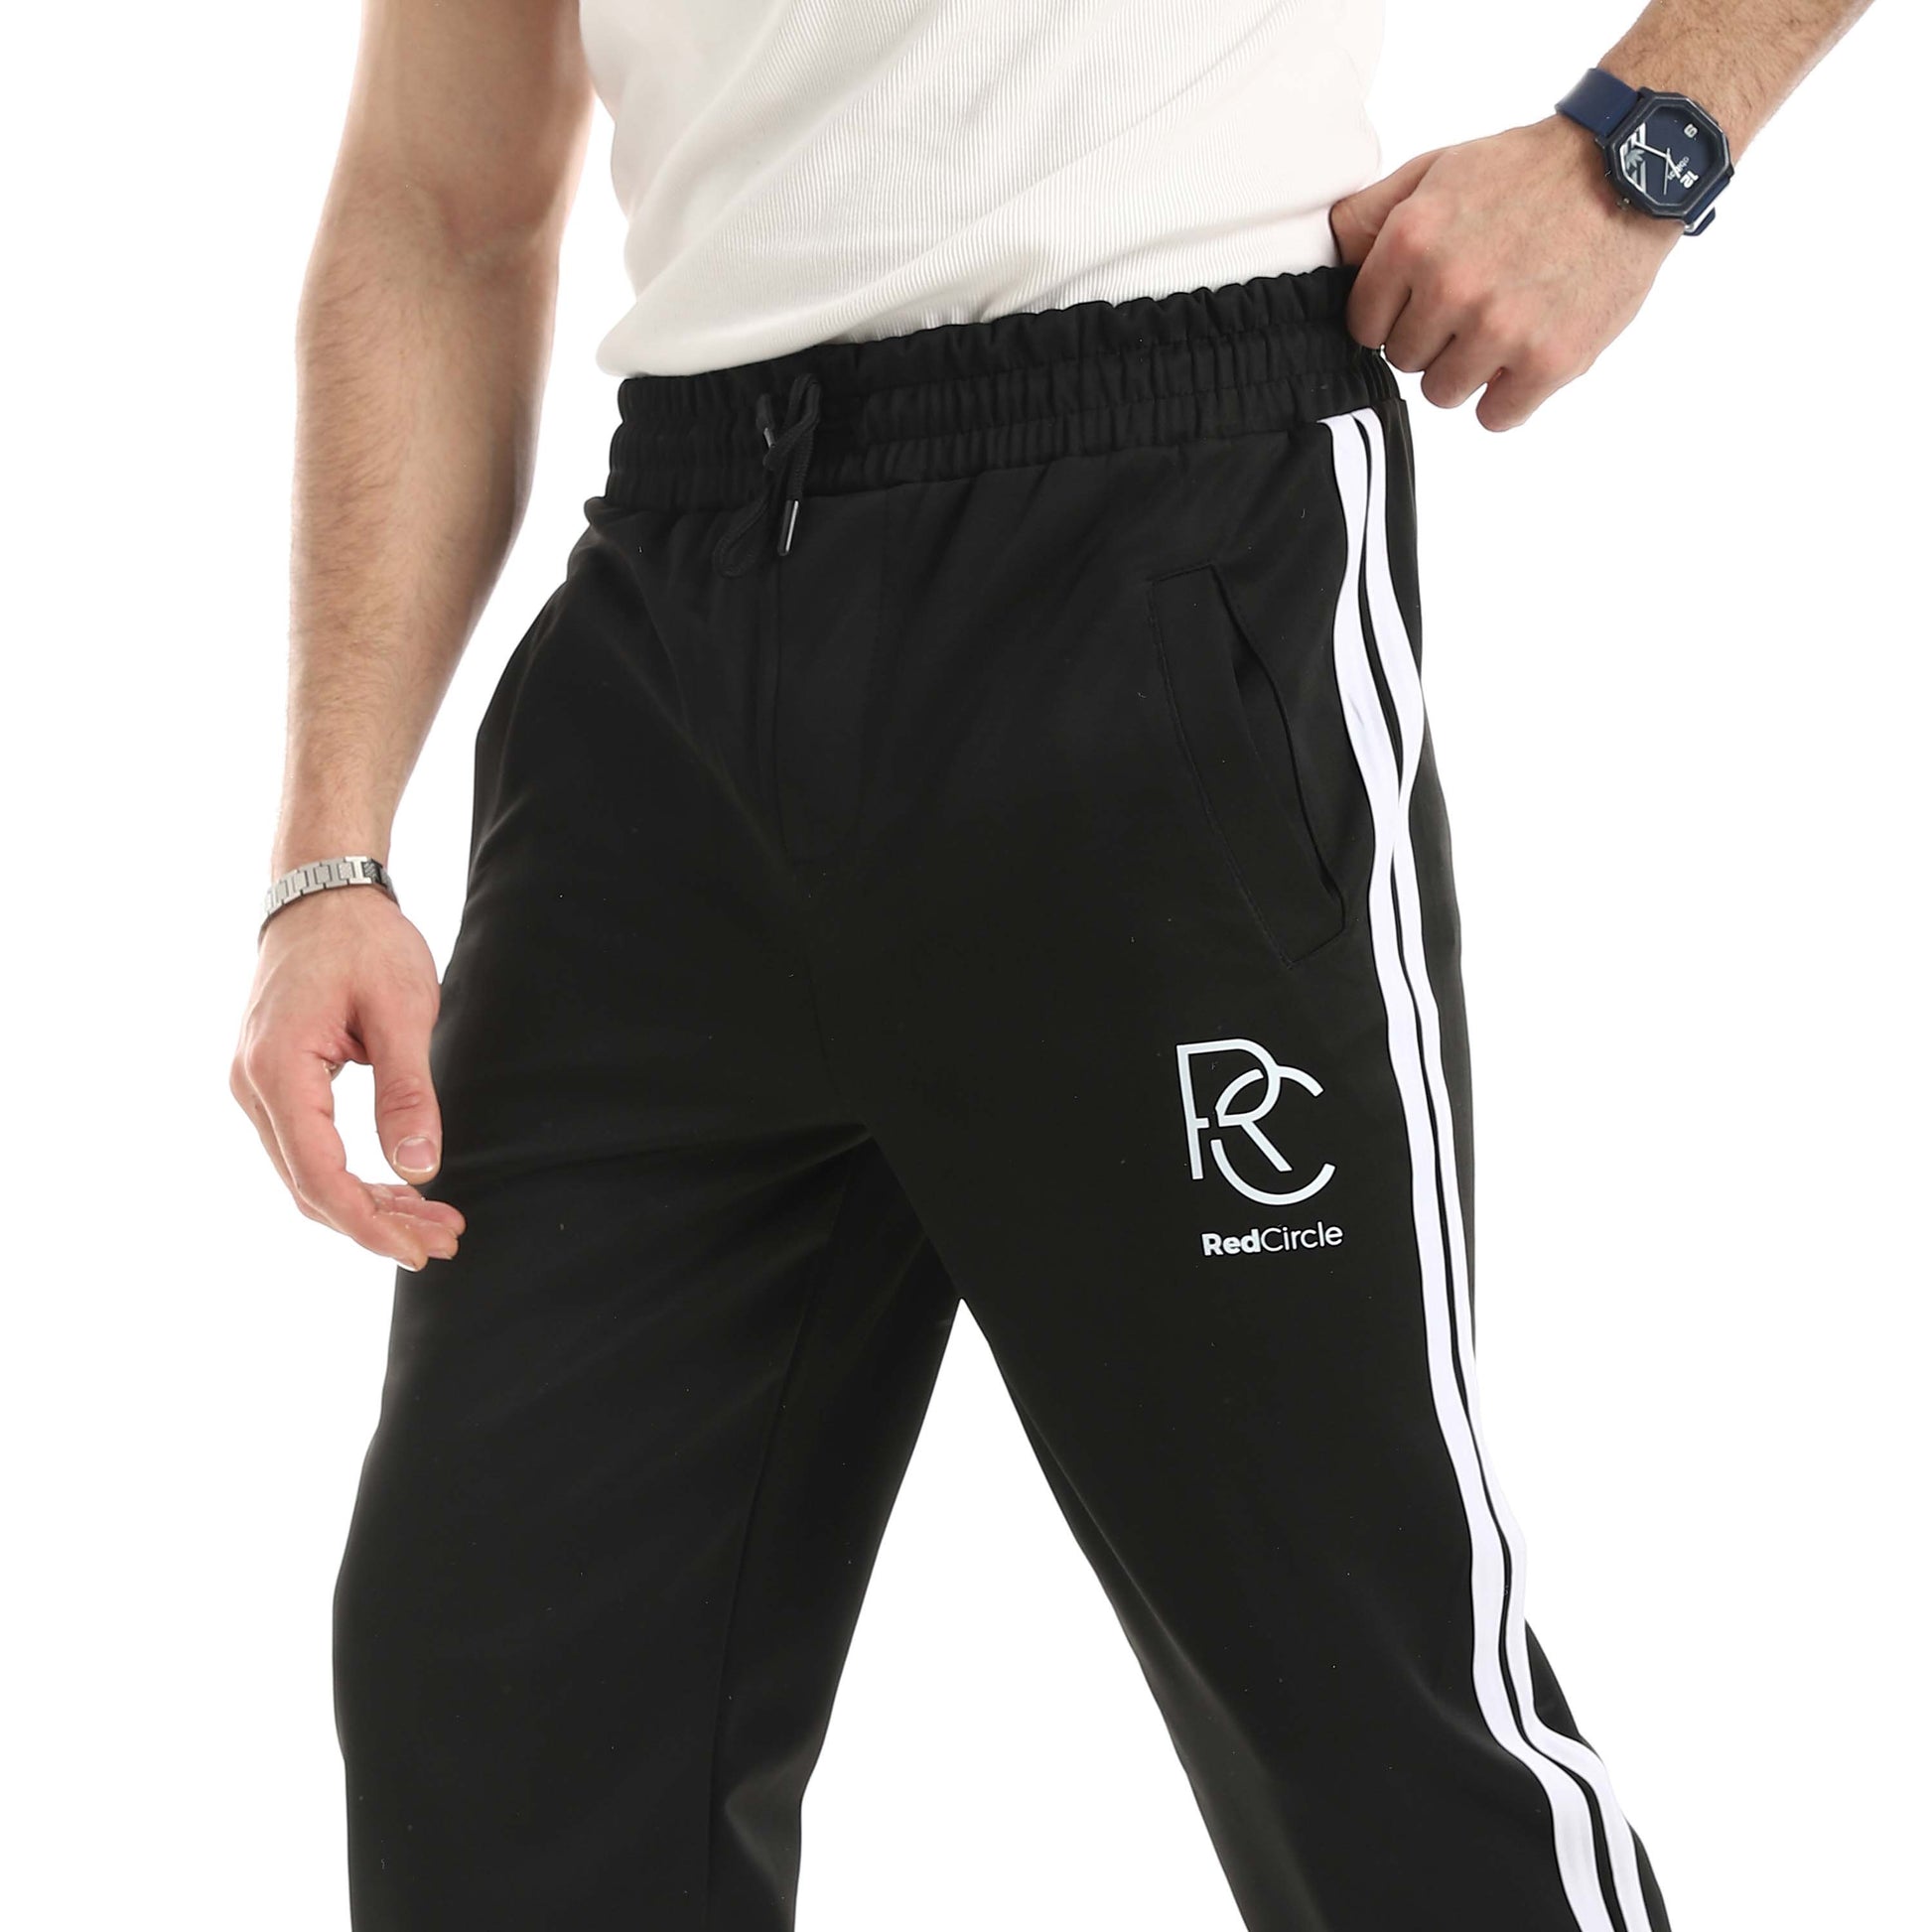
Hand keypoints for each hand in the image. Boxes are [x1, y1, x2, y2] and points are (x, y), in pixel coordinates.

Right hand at [231, 884, 464, 1270]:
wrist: (322, 893)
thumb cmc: (363, 941)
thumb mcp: (402, 1010)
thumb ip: (408, 1092)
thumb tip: (420, 1169)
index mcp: (278, 1070)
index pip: (317, 1175)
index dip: (368, 1223)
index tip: (420, 1247)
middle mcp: (252, 1086)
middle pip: (309, 1186)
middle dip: (377, 1223)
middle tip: (445, 1241)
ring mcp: (256, 1086)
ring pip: (307, 1173)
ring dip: (368, 1205)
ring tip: (434, 1223)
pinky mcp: (273, 1082)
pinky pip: (308, 1148)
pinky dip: (352, 1176)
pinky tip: (401, 1189)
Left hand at [1330, 116, 1679, 430]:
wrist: (1630, 168)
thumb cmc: (1526, 172)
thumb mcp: (1436, 170)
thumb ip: (1370, 216)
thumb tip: (1323, 252)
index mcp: (1413, 240)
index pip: (1364, 327)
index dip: (1393, 315)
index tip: (1422, 299)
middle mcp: (1452, 286)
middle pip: (1405, 360)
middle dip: (1433, 338)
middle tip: (1475, 302)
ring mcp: (1502, 328)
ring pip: (1443, 393)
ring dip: (1468, 369)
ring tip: (1503, 323)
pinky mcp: (1550, 360)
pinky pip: (1496, 417)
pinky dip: (1508, 395)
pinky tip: (1525, 355)